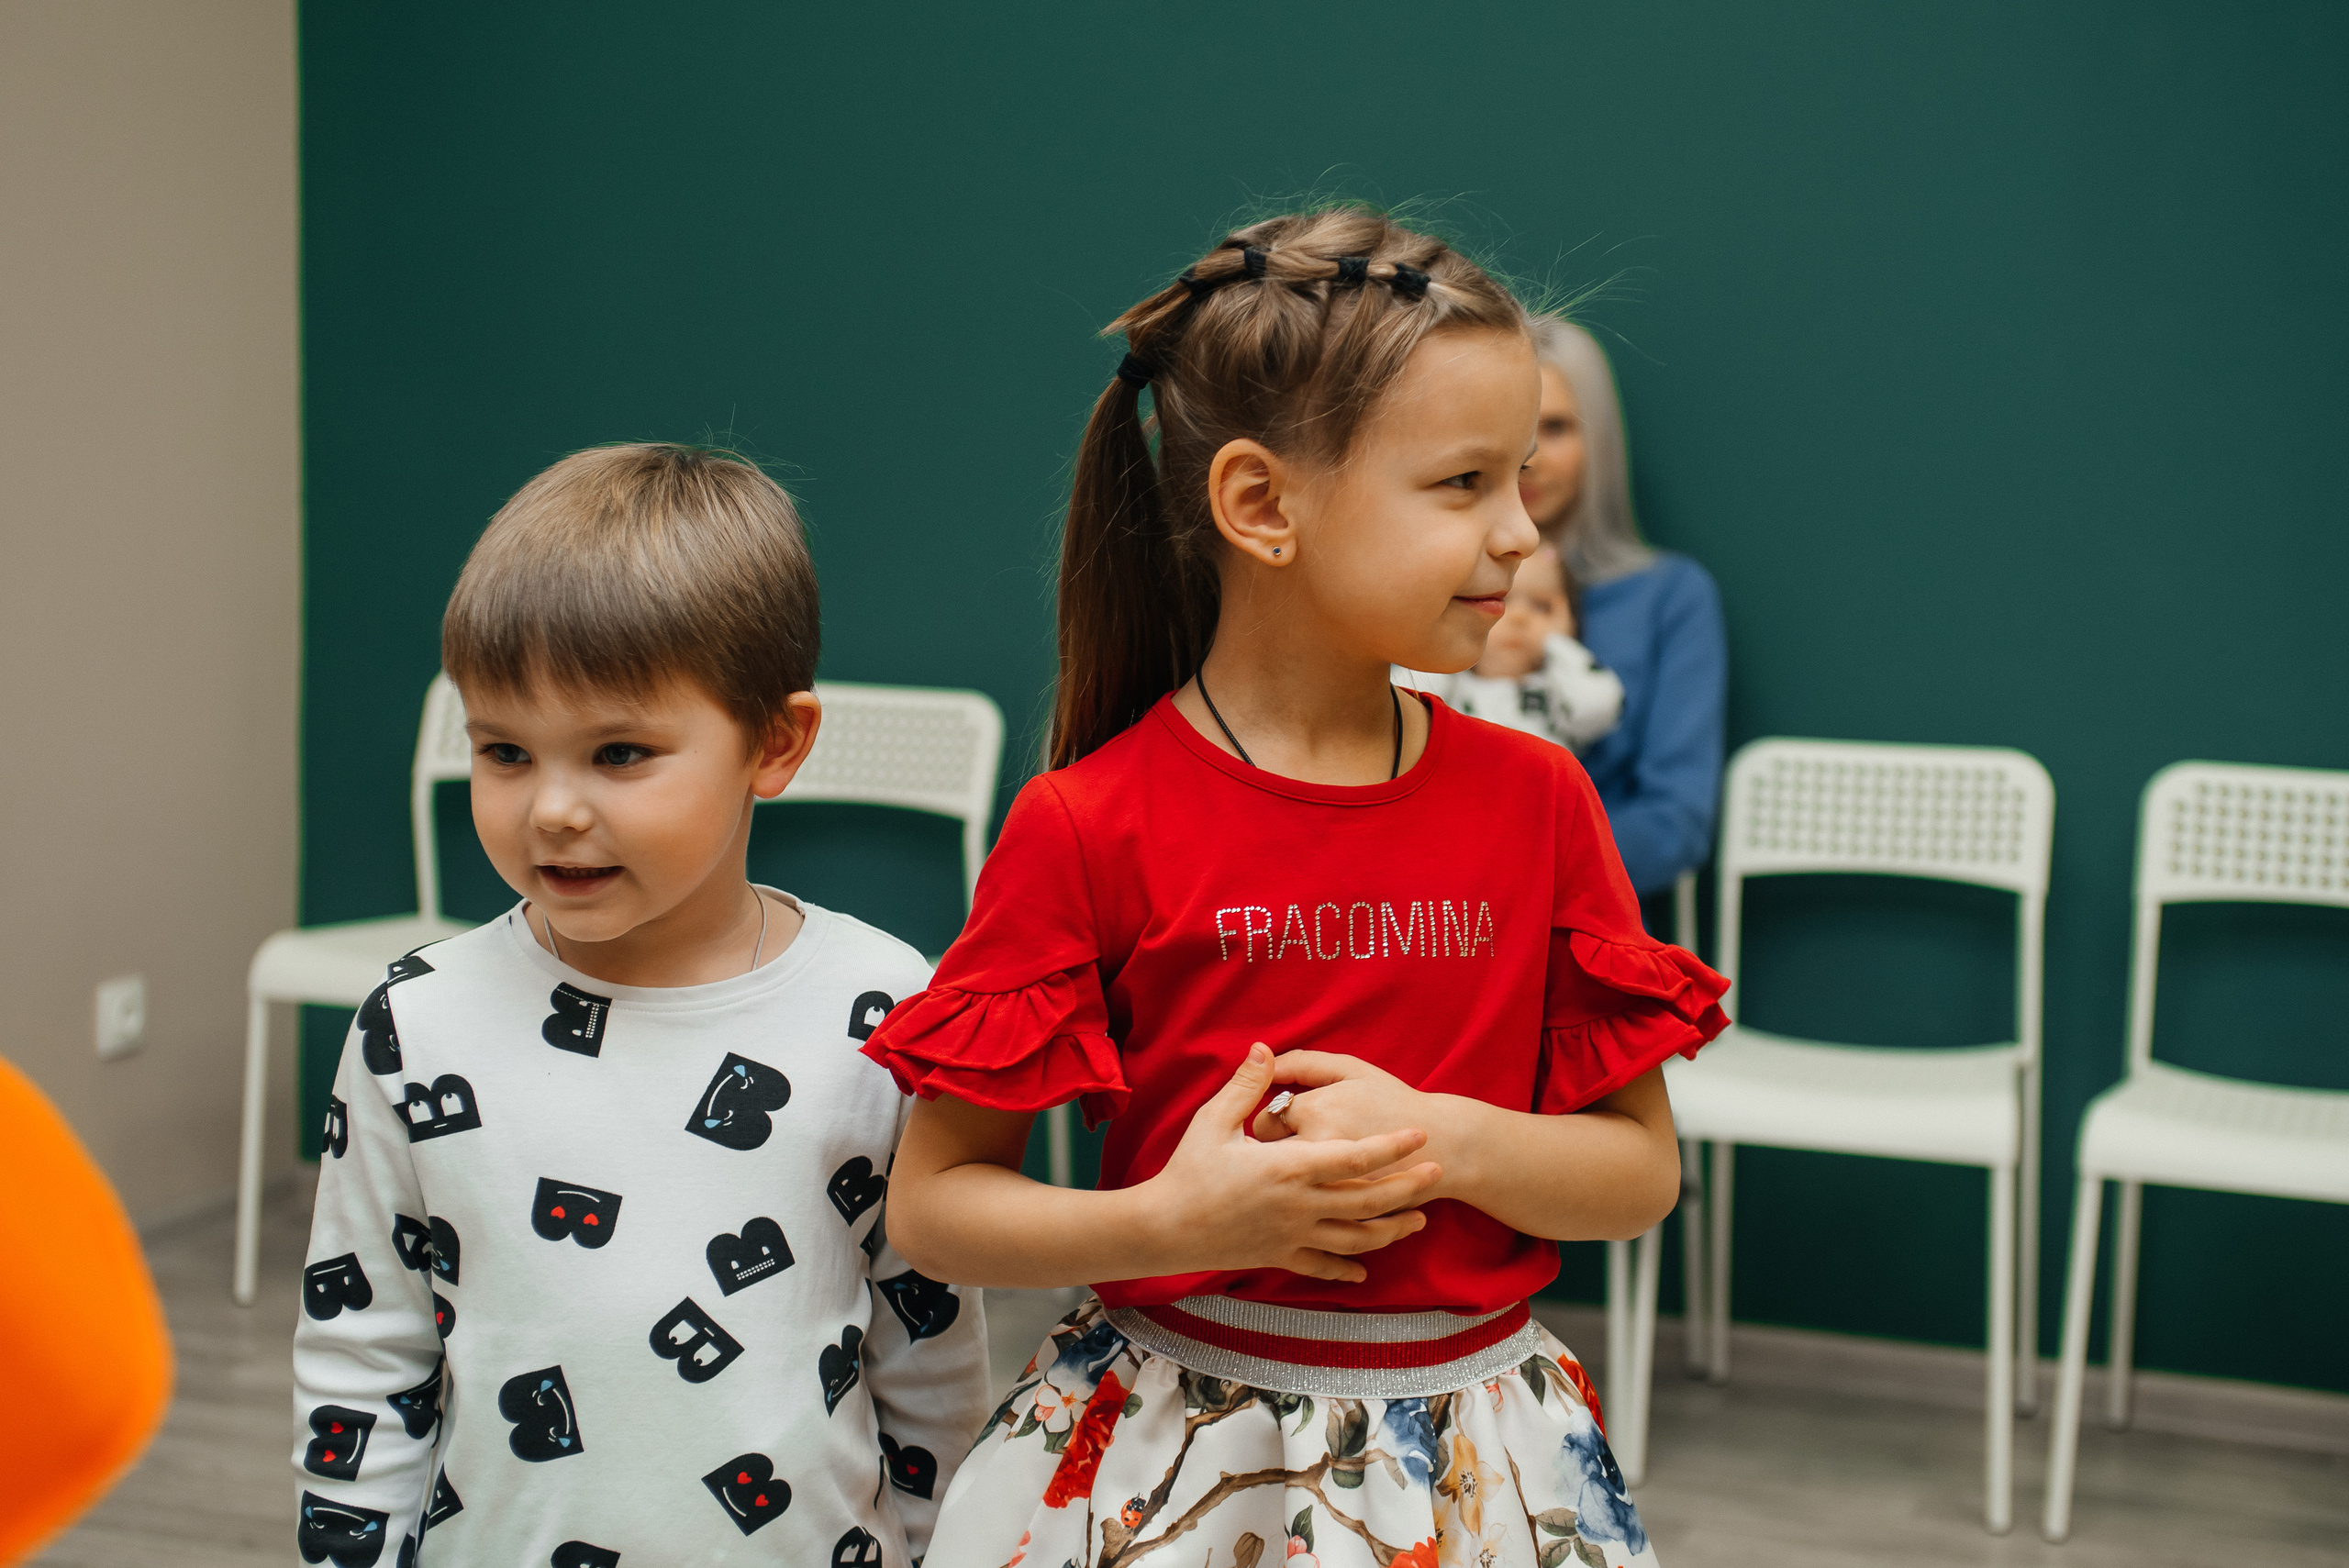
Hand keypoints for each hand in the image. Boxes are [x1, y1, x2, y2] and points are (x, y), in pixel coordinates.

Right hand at [1139, 1043, 1442, 1282]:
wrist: (1164, 1229)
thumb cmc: (1187, 1171)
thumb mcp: (1213, 1121)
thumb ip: (1246, 1086)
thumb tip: (1265, 1048)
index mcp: (1287, 1168)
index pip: (1353, 1157)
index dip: (1390, 1146)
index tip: (1419, 1134)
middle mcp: (1298, 1205)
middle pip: (1367, 1200)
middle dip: (1407, 1187)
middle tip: (1438, 1174)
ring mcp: (1292, 1235)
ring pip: (1356, 1239)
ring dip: (1392, 1230)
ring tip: (1419, 1219)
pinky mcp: (1280, 1256)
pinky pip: (1324, 1266)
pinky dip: (1349, 1268)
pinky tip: (1368, 1267)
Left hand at [1252, 1051, 1476, 1198]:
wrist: (1443, 1144)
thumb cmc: (1391, 1100)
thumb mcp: (1350, 1069)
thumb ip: (1303, 1063)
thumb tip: (1261, 1056)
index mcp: (1314, 1111)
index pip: (1265, 1121)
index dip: (1277, 1123)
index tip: (1294, 1124)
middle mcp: (1315, 1150)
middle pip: (1268, 1158)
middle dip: (1277, 1154)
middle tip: (1300, 1148)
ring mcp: (1329, 1188)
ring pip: (1283, 1190)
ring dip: (1288, 1182)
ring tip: (1307, 1172)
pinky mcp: (1343, 1215)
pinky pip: (1306, 1213)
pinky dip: (1308, 1205)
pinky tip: (1322, 1194)